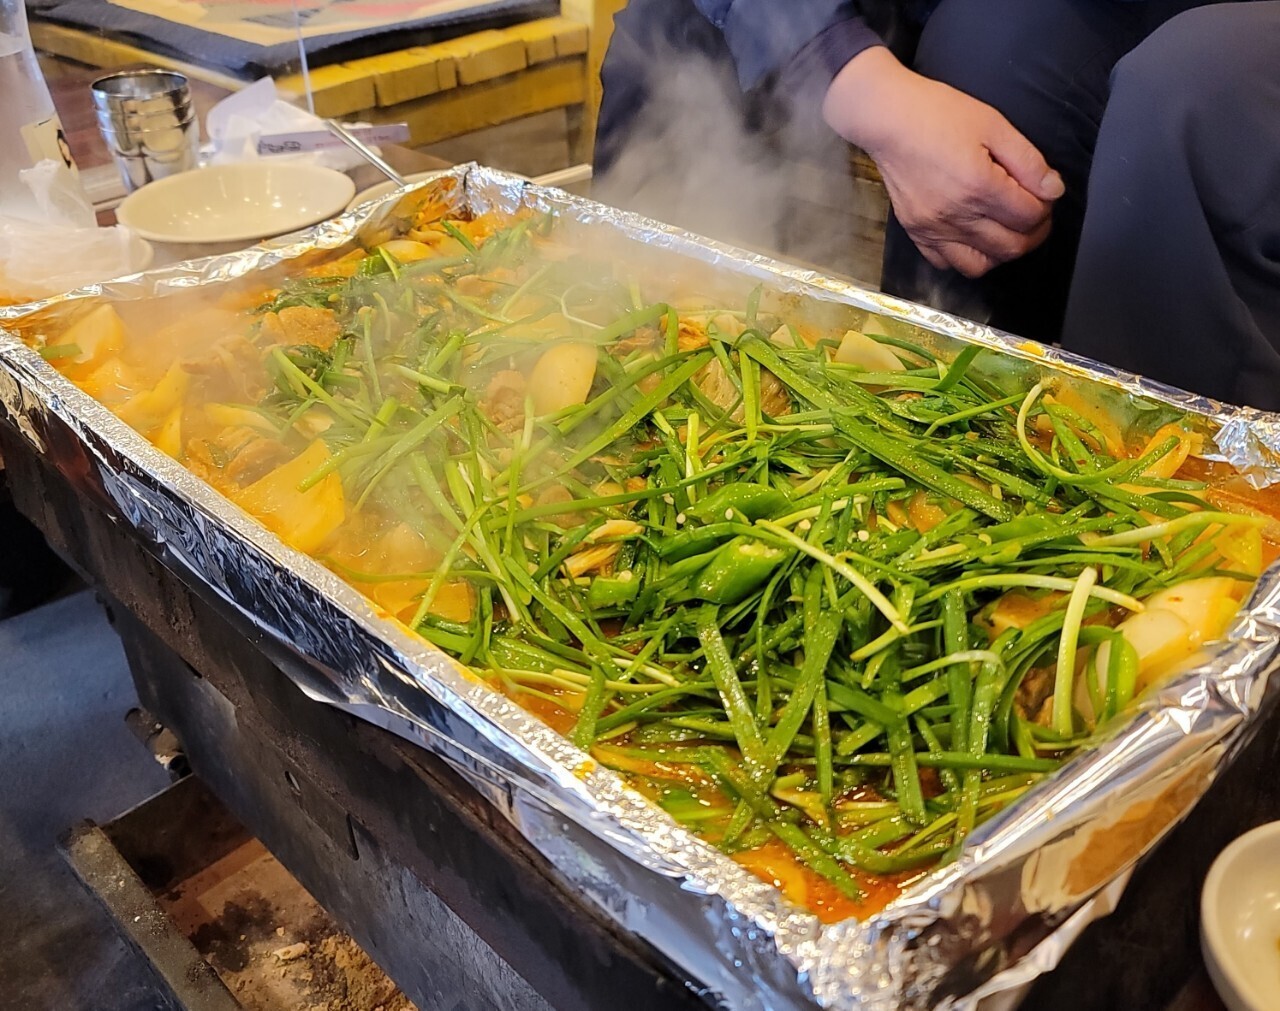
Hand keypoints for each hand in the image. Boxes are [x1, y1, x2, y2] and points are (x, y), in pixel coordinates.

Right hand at [823, 47, 1064, 277]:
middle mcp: (957, 215)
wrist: (888, 120)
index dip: (1046, 206)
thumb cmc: (939, 114)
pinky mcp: (916, 232)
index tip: (1044, 193)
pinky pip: (945, 263)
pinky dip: (965, 257)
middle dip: (1033, 234)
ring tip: (1006, 231)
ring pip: (980, 265)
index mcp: (980, 186)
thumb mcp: (994, 125)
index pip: (1030, 216)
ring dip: (1001, 253)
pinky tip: (972, 237)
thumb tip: (1052, 190)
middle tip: (1034, 215)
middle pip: (1011, 247)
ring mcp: (933, 229)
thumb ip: (1028, 161)